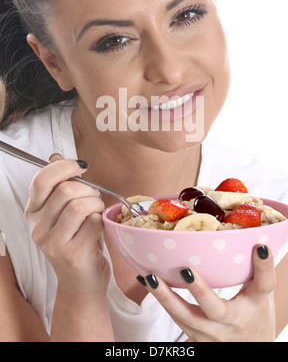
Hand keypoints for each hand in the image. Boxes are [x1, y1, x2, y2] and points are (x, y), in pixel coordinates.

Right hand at [25, 155, 109, 297]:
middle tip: (93, 200)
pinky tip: (98, 230)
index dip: (64, 167)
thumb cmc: (77, 241)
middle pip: (65, 190)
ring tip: (96, 214)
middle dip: (88, 190)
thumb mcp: (64, 213)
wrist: (81, 282)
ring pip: (79, 205)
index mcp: (33, 213)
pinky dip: (101, 221)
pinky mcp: (71, 253)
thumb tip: (57, 157)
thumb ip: (60, 186)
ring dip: (96, 205)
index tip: (81, 167)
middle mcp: (37, 227)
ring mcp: (53, 242)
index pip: (41, 180)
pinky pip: (93, 222)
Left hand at [139, 245, 275, 341]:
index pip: (262, 286)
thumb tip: (257, 240)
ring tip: (151, 276)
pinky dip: (161, 300)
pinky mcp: (195, 339)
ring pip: (186, 318)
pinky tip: (147, 280)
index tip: (259, 248)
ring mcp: (211, 336)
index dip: (262, 268)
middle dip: (200, 290)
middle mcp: (232, 324)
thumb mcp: (262, 296)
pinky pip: (175, 319)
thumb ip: (259, 271)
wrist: (252, 350)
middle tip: (185, 270)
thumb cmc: (256, 318)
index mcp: (253, 307)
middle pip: (214, 310)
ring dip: (166, 297)